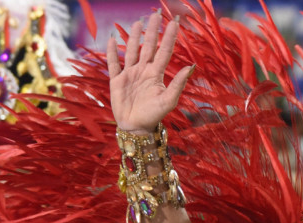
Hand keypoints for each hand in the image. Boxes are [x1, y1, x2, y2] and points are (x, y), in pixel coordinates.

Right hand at [107, 12, 193, 134]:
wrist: (136, 128)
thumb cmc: (154, 116)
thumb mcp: (168, 100)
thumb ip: (178, 83)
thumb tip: (190, 66)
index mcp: (156, 74)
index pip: (164, 51)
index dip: (169, 36)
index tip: (174, 21)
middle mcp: (144, 71)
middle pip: (148, 46)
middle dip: (152, 31)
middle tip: (155, 14)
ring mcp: (130, 74)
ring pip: (132, 51)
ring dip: (134, 37)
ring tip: (138, 23)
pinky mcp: (117, 81)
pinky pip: (114, 63)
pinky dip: (112, 52)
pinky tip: (112, 40)